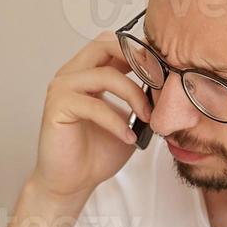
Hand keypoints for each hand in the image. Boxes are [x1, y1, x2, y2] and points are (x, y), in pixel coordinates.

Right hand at [31, 32, 152, 200]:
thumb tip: (169, 85)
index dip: (141, 52)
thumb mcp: (128, 119)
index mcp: (87, 72)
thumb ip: (141, 98)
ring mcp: (62, 88)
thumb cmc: (98, 152)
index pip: (114, 44)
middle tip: (159, 84)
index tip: (166, 72)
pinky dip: (116, 121)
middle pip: (106, 44)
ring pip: (105, 75)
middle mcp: (72, 74)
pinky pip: (95, 106)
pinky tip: (128, 137)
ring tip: (147, 118)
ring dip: (134, 95)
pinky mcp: (57, 107)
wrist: (73, 182)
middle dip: (138, 61)